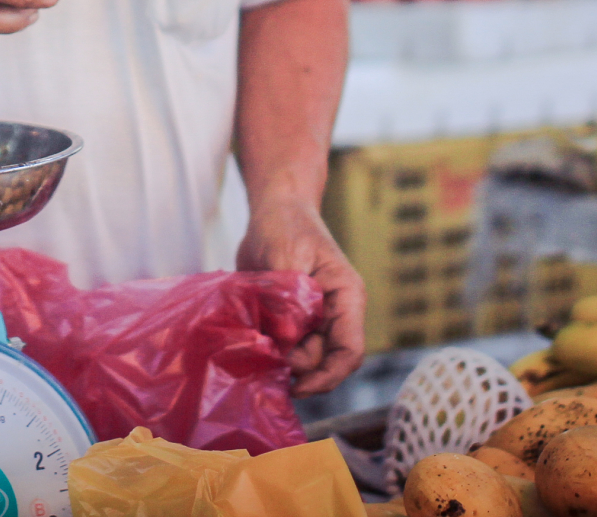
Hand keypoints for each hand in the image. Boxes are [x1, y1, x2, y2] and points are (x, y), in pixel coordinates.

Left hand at [236, 197, 365, 395]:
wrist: (274, 210)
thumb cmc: (287, 225)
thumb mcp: (286, 256)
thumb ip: (288, 300)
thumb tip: (284, 343)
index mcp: (346, 298)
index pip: (349, 352)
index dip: (327, 377)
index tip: (297, 386)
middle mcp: (333, 314)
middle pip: (320, 360)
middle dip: (292, 365)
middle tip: (258, 354)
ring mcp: (312, 319)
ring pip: (298, 357)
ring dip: (275, 357)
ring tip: (249, 343)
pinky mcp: (289, 321)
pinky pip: (281, 346)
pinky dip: (264, 348)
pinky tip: (246, 340)